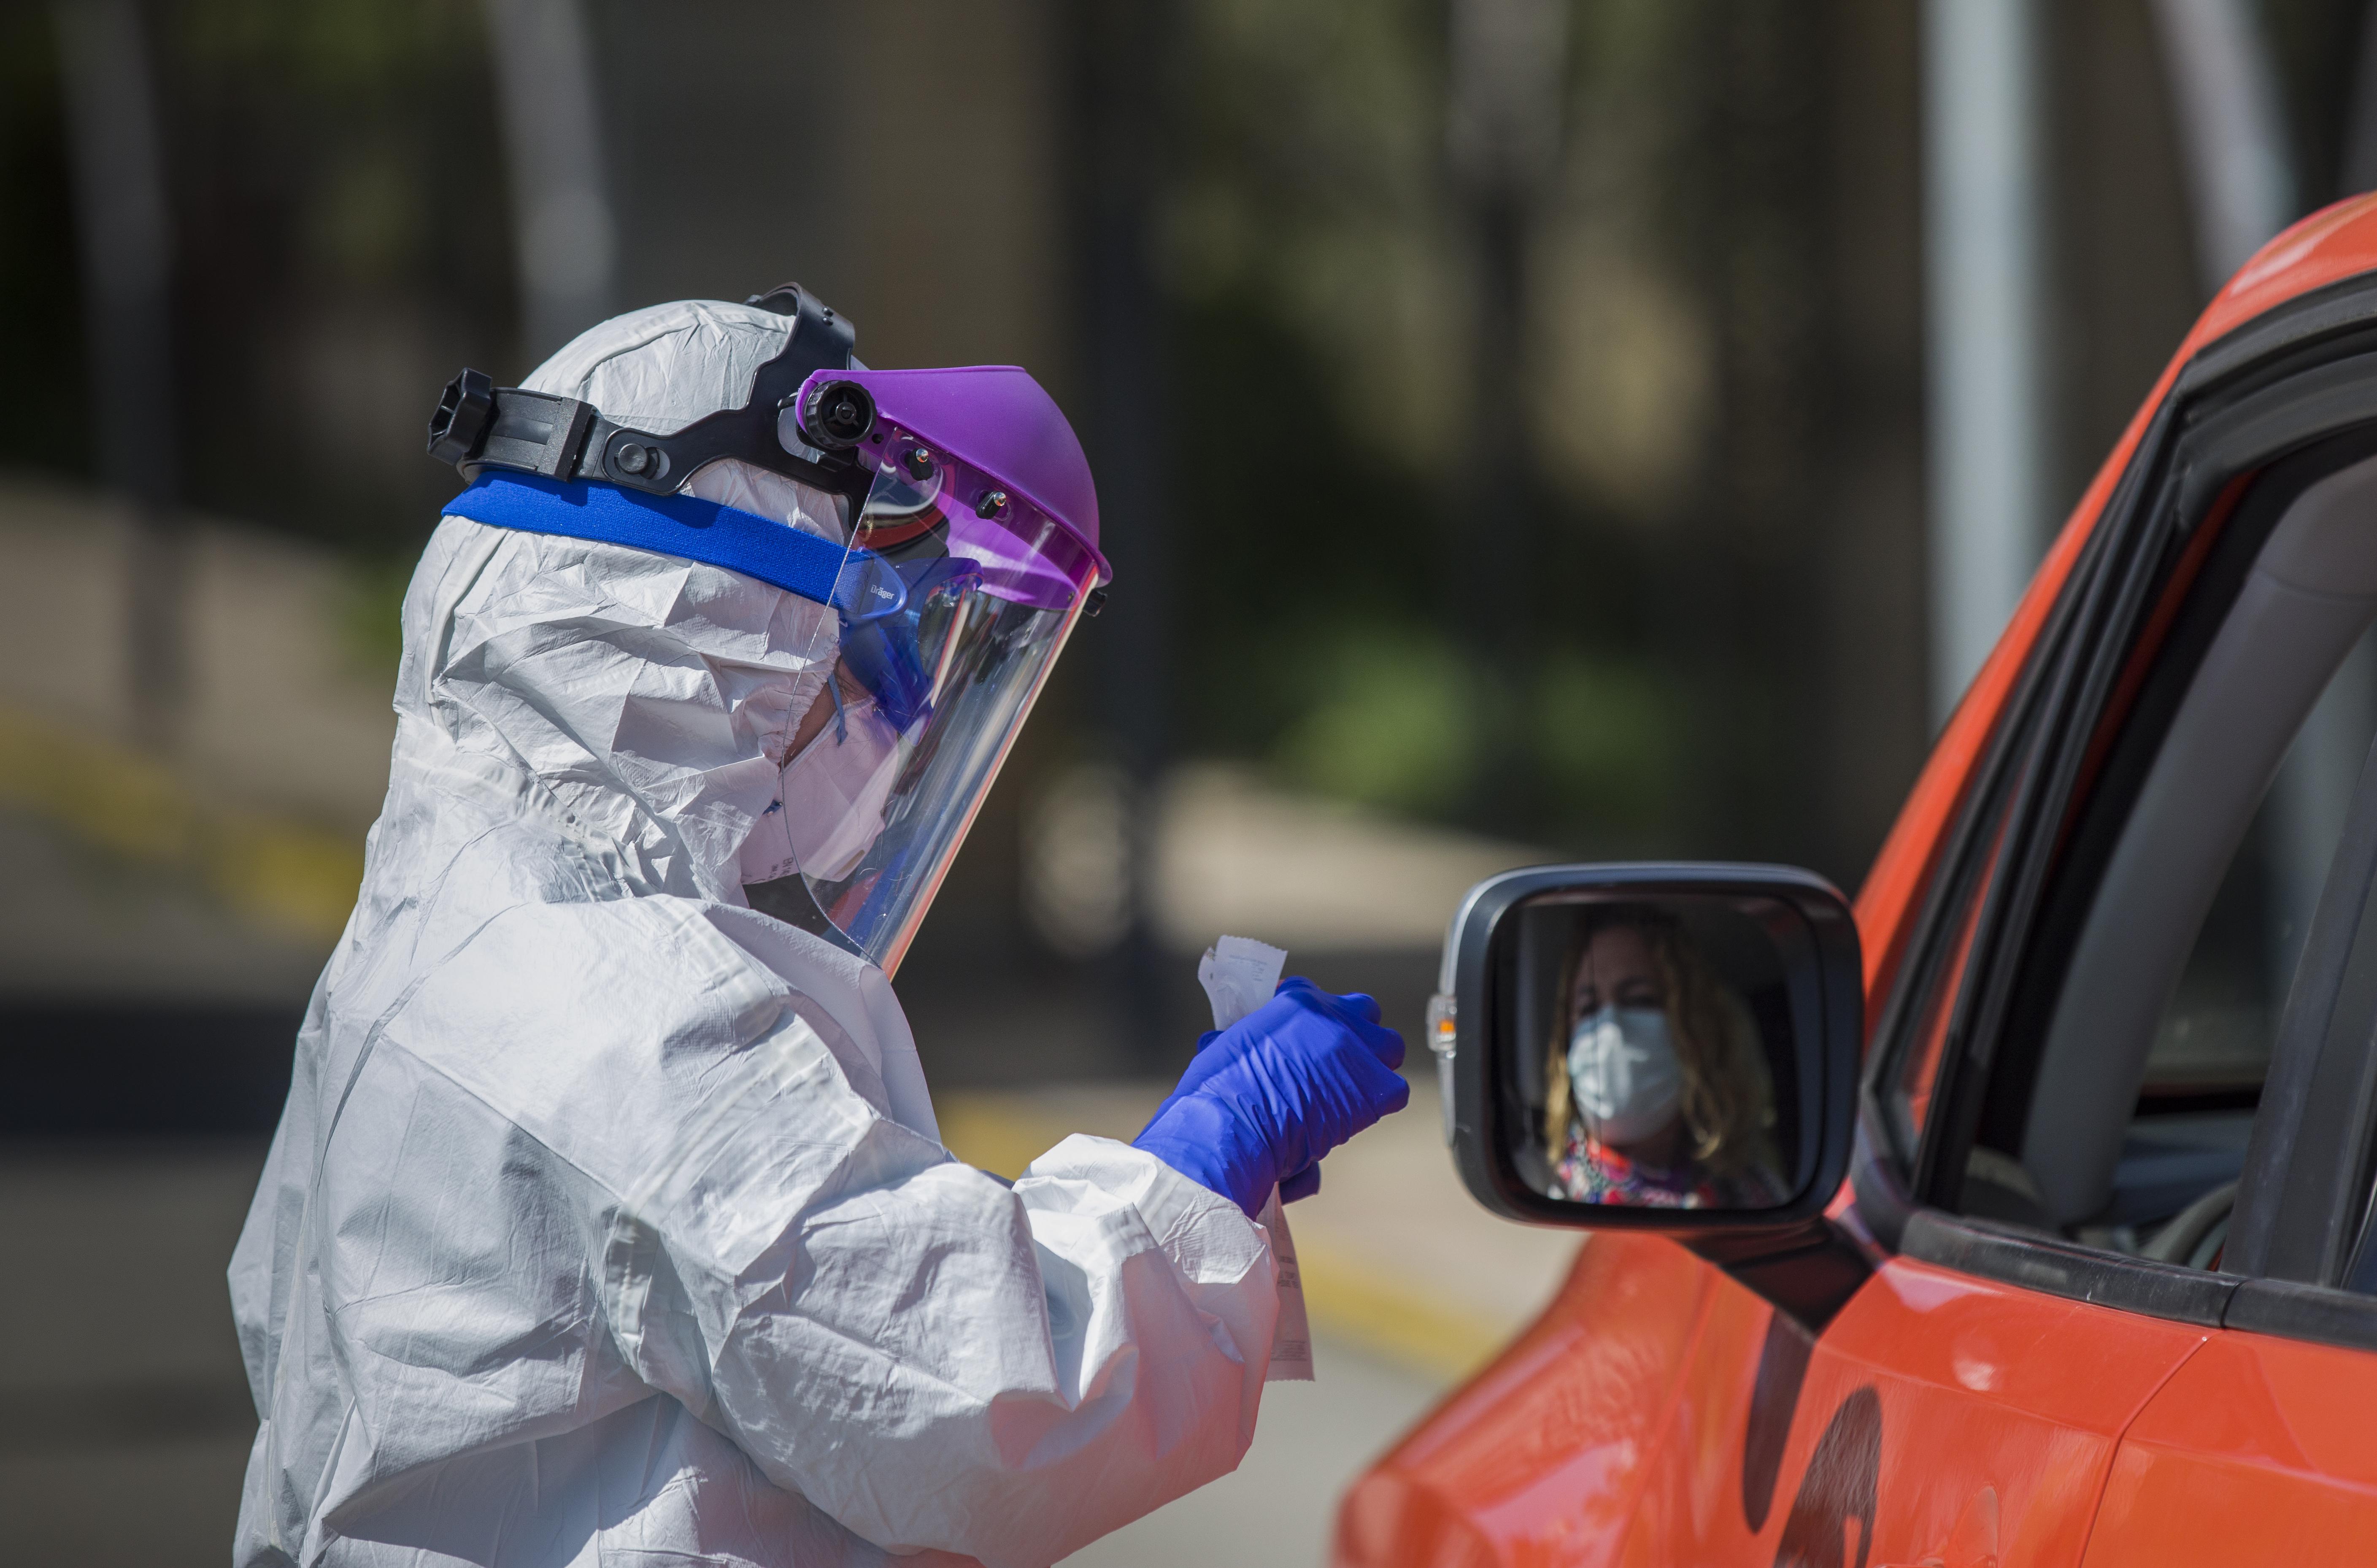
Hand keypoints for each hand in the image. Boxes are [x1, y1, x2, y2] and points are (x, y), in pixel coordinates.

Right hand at [1132, 978, 1407, 1216]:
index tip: (1302, 1037)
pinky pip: (1394, 1091)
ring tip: (1354, 1087)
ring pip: (1388, 1046)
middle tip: (1337, 1060)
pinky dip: (1379, 1103)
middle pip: (1364, 1011)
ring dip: (1375, 1063)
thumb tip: (1222, 1042)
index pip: (1317, 996)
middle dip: (1355, 1033)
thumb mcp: (1226, 1046)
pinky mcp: (1373, 1086)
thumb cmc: (1217, 1092)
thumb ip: (1245, 1038)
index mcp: (1296, 1001)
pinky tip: (1355, 1114)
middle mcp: (1332, 1016)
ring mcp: (1356, 1048)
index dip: (1312, 1020)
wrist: (1231, 1127)